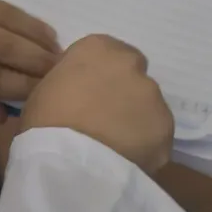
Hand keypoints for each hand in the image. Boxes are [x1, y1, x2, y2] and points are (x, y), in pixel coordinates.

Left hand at [0, 0, 60, 119]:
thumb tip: (2, 112)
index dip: (20, 88)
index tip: (48, 98)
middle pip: (2, 44)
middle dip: (37, 61)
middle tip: (67, 75)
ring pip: (4, 17)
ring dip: (37, 35)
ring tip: (62, 52)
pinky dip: (21, 17)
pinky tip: (41, 30)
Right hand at [20, 34, 173, 174]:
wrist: (69, 162)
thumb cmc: (45, 122)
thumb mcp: (45, 90)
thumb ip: (69, 82)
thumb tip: (77, 92)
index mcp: (98, 49)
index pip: (105, 53)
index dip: (97, 76)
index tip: (87, 96)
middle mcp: (131, 65)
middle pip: (132, 75)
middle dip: (123, 92)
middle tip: (104, 119)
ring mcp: (152, 96)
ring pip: (147, 105)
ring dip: (135, 119)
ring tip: (114, 145)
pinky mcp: (166, 127)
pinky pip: (157, 134)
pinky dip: (146, 144)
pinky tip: (127, 159)